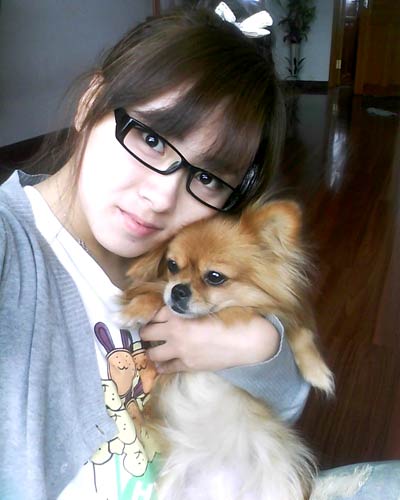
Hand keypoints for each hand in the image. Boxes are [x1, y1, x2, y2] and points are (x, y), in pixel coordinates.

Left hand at [139, 306, 279, 373]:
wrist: (246, 340)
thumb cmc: (230, 317)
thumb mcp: (207, 304)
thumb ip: (188, 305)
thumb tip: (175, 307)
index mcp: (179, 314)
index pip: (154, 313)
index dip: (154, 314)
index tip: (155, 316)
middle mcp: (174, 332)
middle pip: (146, 332)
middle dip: (146, 331)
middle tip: (150, 331)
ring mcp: (180, 351)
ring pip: (152, 353)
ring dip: (152, 349)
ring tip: (156, 346)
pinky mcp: (188, 366)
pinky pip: (166, 368)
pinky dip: (162, 365)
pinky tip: (164, 362)